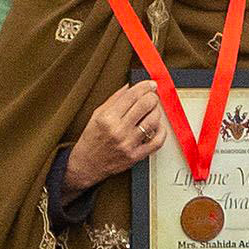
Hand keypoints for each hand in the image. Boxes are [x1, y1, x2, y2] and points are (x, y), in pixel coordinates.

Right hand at [60, 80, 169, 196]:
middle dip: (152, 97)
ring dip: (157, 112)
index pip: (132, 95)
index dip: (145, 86)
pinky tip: (157, 126)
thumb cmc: (92, 138)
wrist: (87, 164)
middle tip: (152, 96)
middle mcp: (118, 130)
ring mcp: (128, 144)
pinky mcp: (136, 156)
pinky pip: (157, 142)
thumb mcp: (97, 114)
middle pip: (145, 105)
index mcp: (108, 118)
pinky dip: (161, 131)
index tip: (150, 84)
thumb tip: (130, 86)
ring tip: (153, 110)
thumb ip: (114, 99)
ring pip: (153, 121)